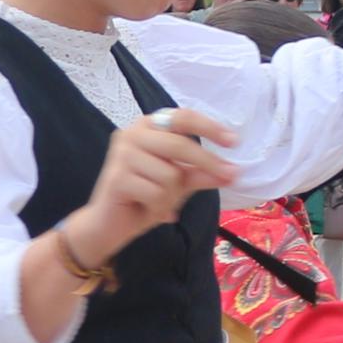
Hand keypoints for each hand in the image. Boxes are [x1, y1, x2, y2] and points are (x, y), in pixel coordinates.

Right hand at [71, 108, 240, 252]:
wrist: (108, 225)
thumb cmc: (143, 198)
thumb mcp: (178, 184)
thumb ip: (200, 174)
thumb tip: (231, 172)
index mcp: (148, 127)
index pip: (183, 117)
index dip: (210, 127)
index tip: (234, 142)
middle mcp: (132, 134)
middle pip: (180, 144)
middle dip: (208, 163)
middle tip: (231, 176)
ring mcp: (122, 154)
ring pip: (170, 174)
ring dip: (171, 196)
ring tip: (157, 202)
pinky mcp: (117, 178)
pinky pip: (156, 192)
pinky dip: (158, 207)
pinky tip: (145, 209)